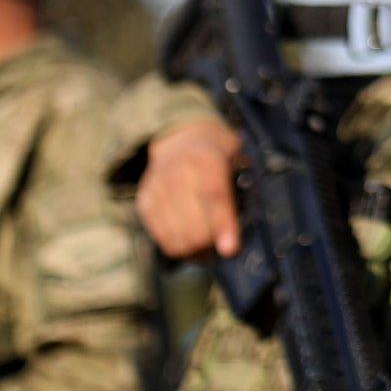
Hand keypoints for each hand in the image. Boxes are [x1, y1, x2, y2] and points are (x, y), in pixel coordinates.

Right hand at [137, 121, 244, 261]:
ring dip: (195, 251)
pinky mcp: (145, 202)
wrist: (180, 139)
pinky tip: (191, 245)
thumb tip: (245, 225)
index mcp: (205, 158)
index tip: (230, 249)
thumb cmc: (217, 154)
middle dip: (211, 244)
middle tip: (223, 247)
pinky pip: (161, 238)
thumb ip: (243, 185)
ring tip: (208, 249)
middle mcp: (176, 172)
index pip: (213, 196)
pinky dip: (179, 248)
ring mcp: (157, 188)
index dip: (222, 225)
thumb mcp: (235, 157)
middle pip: (193, 225)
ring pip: (176, 237)